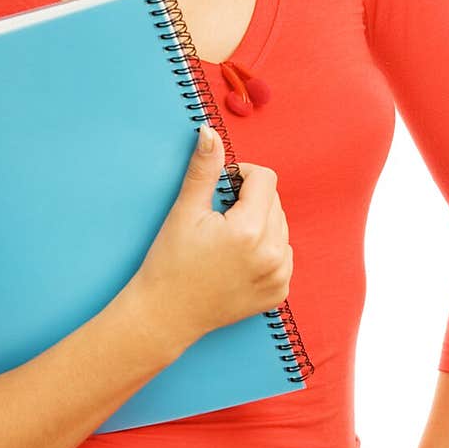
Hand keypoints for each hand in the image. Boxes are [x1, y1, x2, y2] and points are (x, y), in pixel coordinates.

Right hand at [132, 126, 292, 349]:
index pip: (264, 178)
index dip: (241, 175)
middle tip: (218, 218)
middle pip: (274, 202)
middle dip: (249, 200)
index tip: (220, 188)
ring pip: (280, 227)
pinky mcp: (278, 293)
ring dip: (259, 223)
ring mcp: (278, 277)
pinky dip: (265, 249)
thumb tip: (210, 131)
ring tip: (226, 240)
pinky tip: (236, 259)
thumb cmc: (170, 262)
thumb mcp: (184, 211)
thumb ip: (204, 169)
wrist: (166, 315)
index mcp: (249, 230)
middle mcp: (272, 255)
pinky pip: (282, 254)